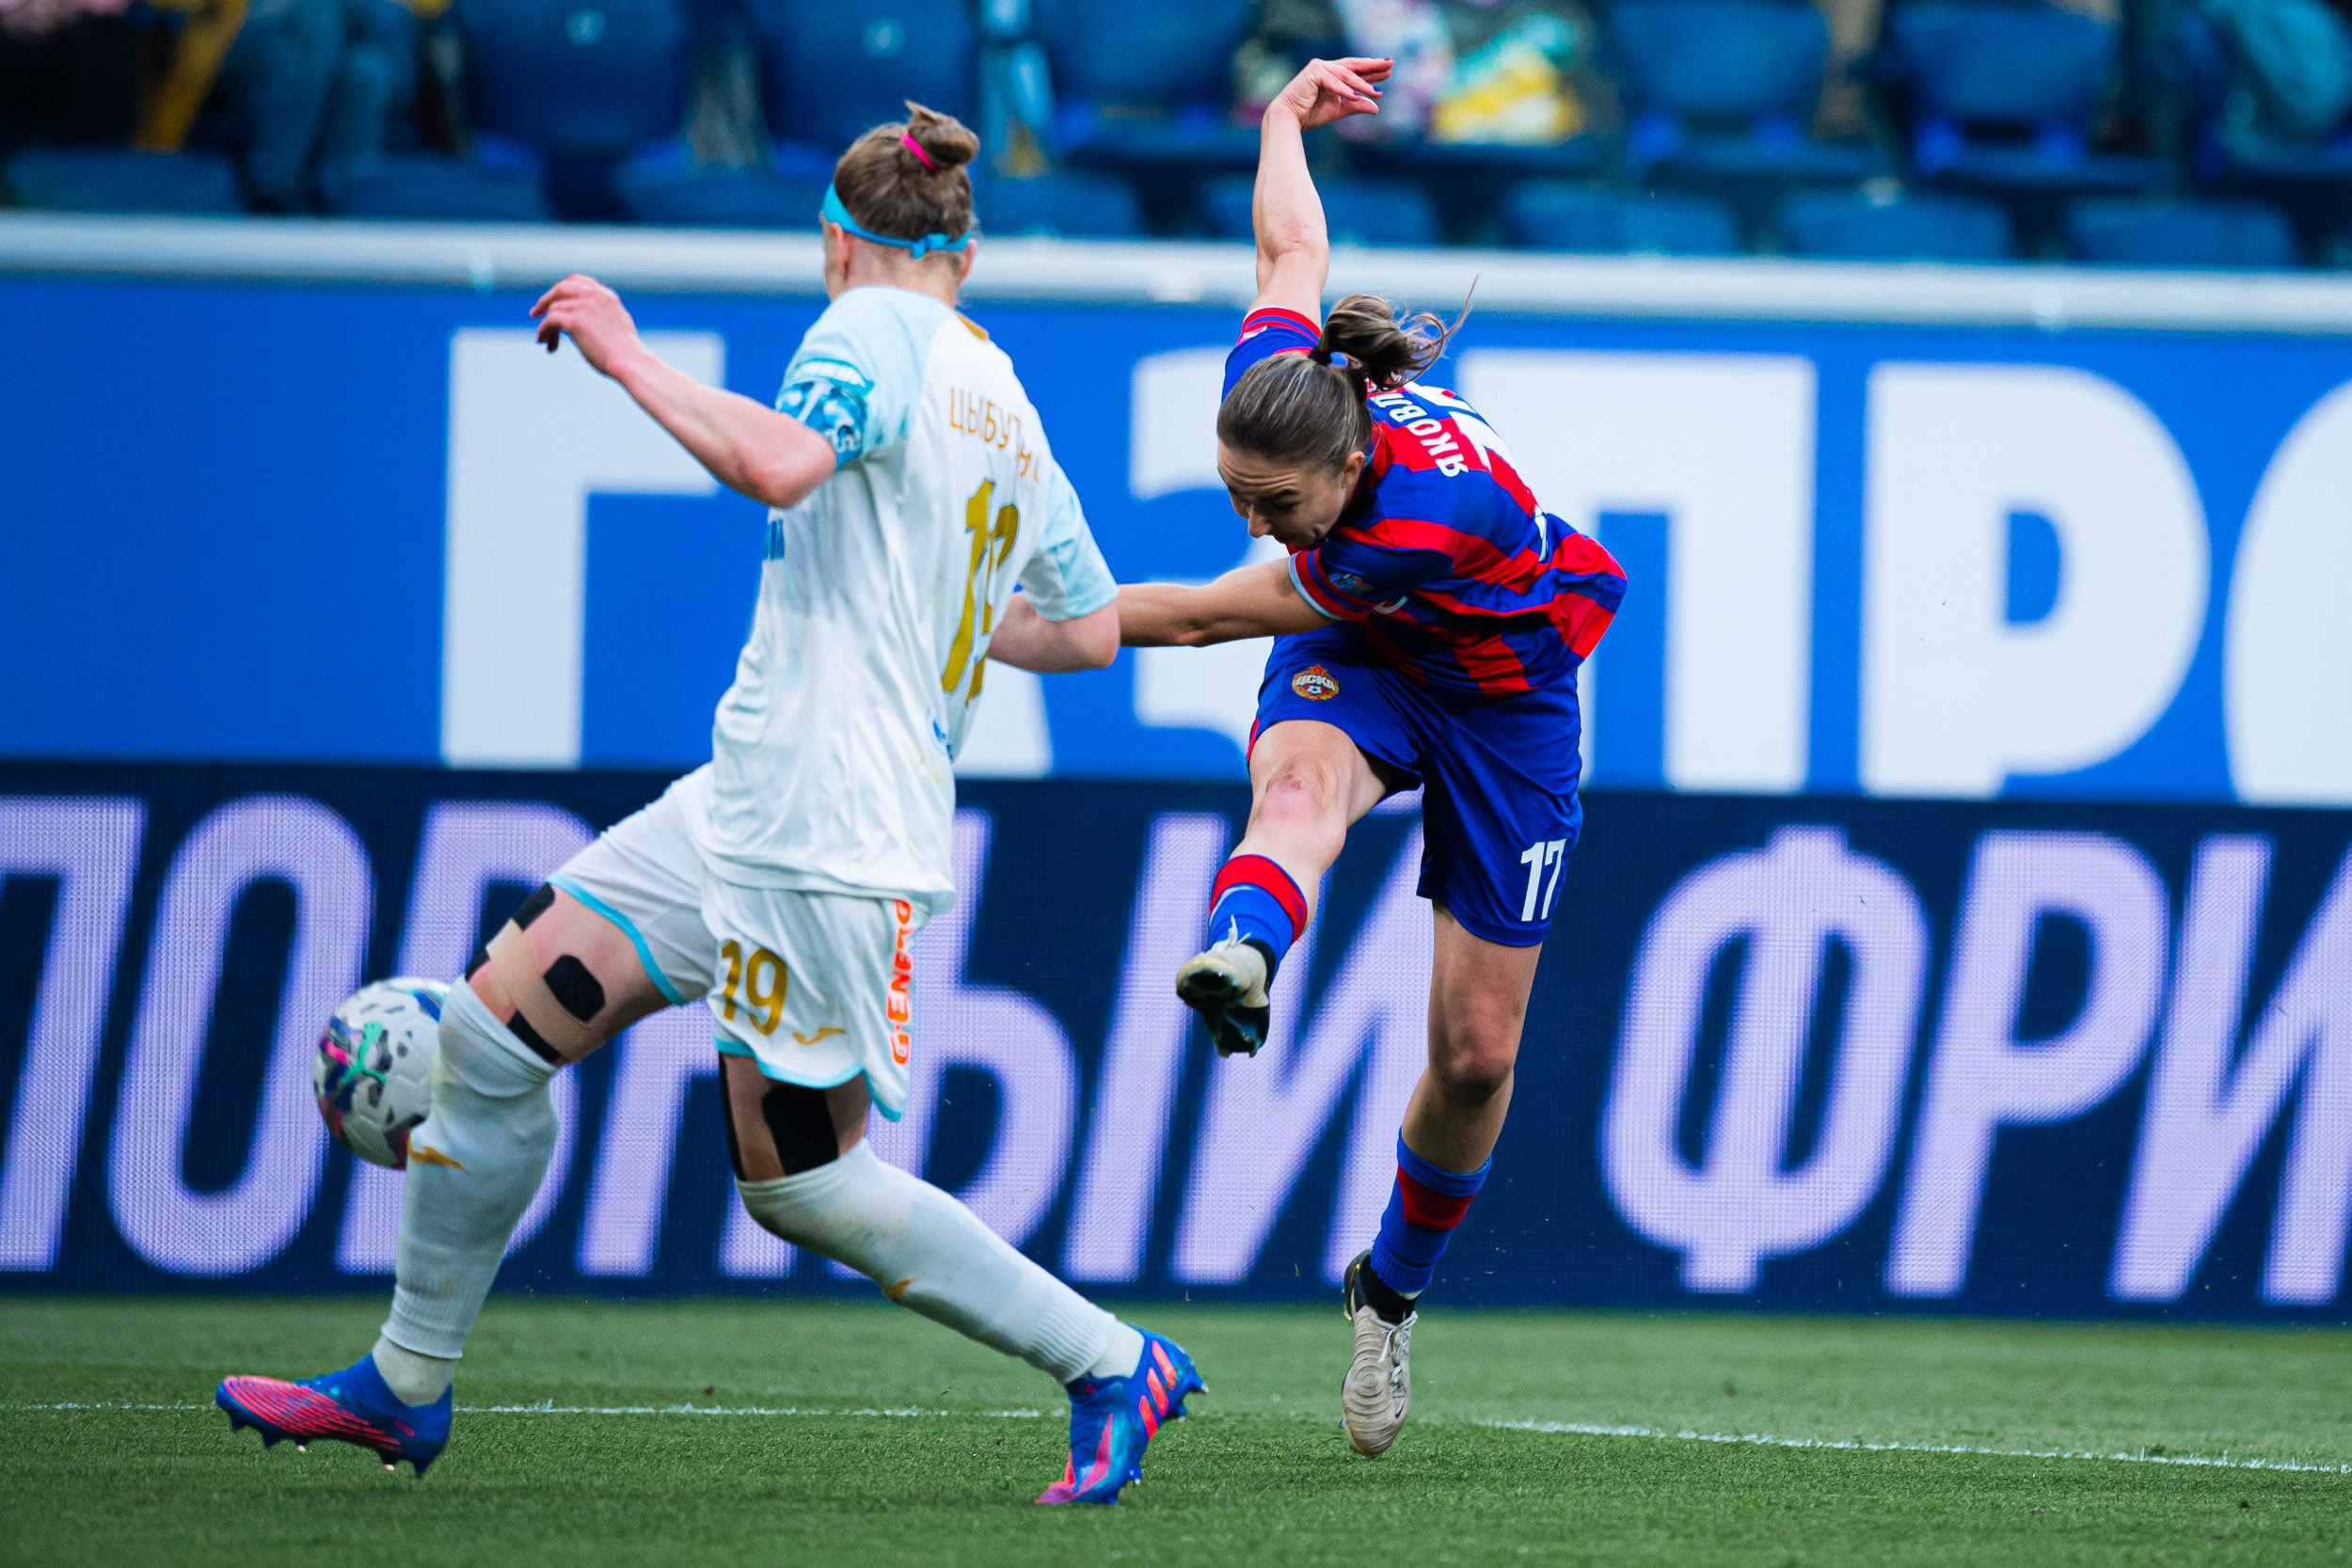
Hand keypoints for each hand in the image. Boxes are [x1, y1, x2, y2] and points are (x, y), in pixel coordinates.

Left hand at [530, 273, 641, 378]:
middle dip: (546, 299)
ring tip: (546, 341)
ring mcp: (584, 306)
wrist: (629, 361)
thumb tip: (585, 323)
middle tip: (535, 313)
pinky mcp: (574, 321)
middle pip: (561, 288)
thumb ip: (602, 317)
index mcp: (606, 296)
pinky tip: (542, 341)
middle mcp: (595, 296)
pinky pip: (549, 321)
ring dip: (546, 326)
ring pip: (554, 309)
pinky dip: (543, 331)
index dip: (562, 290)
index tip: (554, 301)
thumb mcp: (617, 327)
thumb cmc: (626, 354)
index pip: (578, 282)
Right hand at [1269, 57, 1390, 131]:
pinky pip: (1333, 82)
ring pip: (1346, 75)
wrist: (1288, 119)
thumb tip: (1376, 109)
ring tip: (1377, 92)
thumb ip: (1356, 106)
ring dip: (1362, 84)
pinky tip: (1357, 96)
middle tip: (1390, 64)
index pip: (1355, 71)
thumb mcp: (1339, 110)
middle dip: (1373, 66)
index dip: (1372, 71)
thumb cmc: (1310, 114)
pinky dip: (1345, 90)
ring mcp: (1319, 67)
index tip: (1389, 71)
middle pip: (1353, 66)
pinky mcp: (1313, 73)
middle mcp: (1326, 67)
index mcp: (1332, 74)